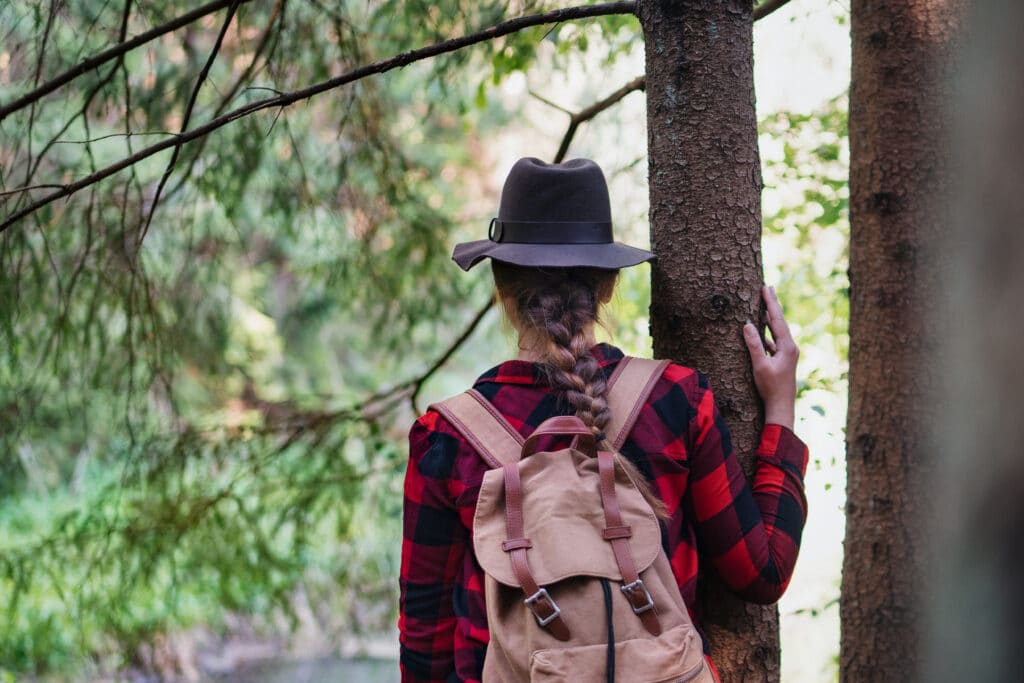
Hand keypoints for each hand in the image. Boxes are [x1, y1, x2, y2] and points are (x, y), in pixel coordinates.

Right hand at [742, 286, 798, 429]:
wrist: (781, 406)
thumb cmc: (770, 388)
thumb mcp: (760, 366)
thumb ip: (754, 345)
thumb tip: (748, 324)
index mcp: (787, 347)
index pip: (777, 320)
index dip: (771, 303)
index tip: (766, 288)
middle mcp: (790, 347)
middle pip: (779, 321)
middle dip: (772, 305)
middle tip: (768, 288)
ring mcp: (787, 353)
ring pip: (777, 330)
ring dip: (770, 317)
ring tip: (764, 304)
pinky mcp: (782, 359)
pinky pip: (774, 340)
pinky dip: (767, 331)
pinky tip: (760, 329)